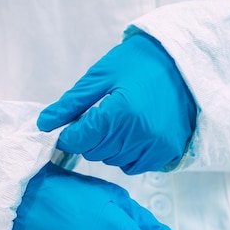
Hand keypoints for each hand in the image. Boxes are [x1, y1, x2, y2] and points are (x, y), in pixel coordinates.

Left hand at [37, 33, 196, 174]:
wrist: (185, 63)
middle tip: (101, 115)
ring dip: (108, 146)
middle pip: (92, 152)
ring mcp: (154, 146)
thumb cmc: (140, 64)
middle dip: (89, 137)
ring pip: (111, 160)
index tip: (69, 126)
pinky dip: (127, 154)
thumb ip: (70, 104)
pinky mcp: (167, 153)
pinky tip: (133, 133)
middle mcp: (137, 135)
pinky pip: (133, 166)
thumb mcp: (100, 76)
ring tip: (120, 121)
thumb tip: (45, 124)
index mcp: (118, 113)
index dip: (67, 134)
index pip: (77, 140)